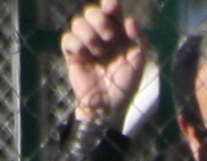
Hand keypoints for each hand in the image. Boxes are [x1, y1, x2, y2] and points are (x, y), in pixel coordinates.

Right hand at [60, 0, 147, 126]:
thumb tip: (130, 20)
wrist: (108, 105)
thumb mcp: (138, 61)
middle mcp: (100, 35)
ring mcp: (85, 43)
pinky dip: (76, 45)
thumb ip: (138, 39)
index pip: (111, 9)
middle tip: (109, 38)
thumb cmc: (125, 84)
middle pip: (91, 11)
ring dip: (89, 35)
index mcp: (117, 32)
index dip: (110, 4)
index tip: (112, 7)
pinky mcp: (72, 54)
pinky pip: (67, 38)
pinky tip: (85, 57)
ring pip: (78, 22)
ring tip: (98, 53)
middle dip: (100, 20)